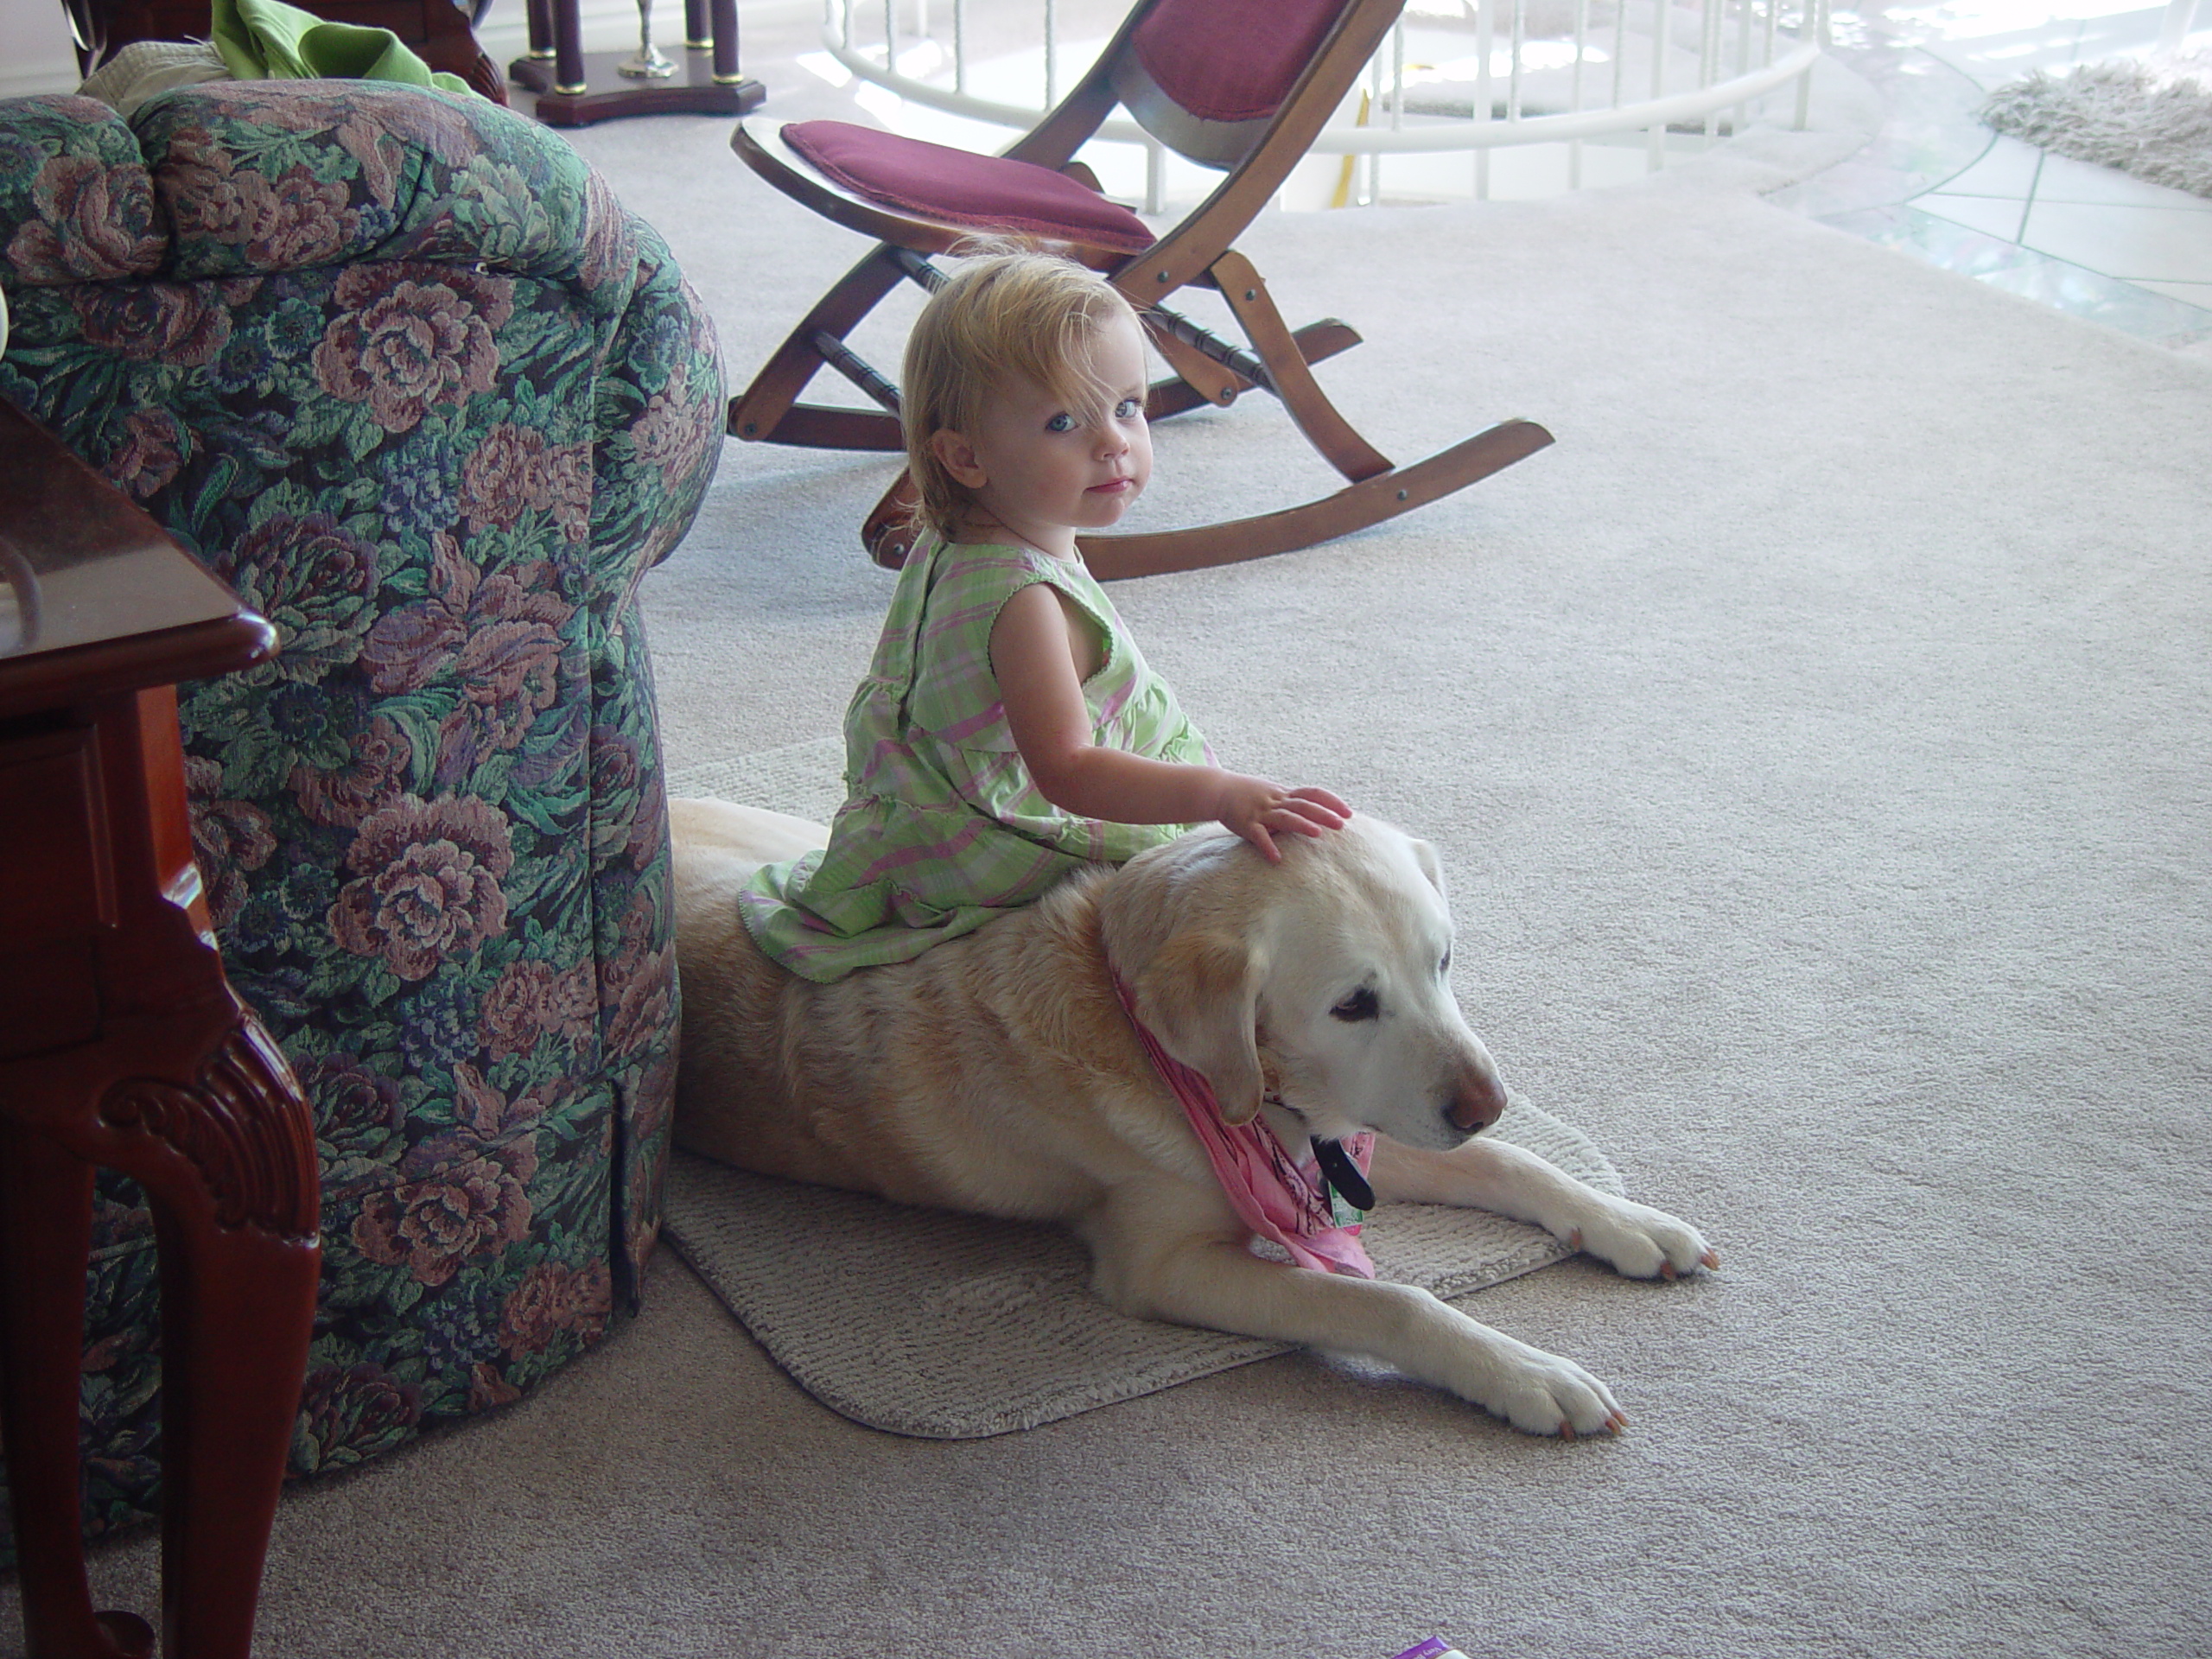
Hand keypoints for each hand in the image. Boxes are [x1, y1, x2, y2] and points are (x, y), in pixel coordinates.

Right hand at [1211, 776, 1351, 861]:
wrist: (1219, 790)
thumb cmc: (1250, 795)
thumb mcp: (1274, 793)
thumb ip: (1293, 803)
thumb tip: (1319, 815)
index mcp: (1284, 794)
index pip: (1313, 793)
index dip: (1331, 801)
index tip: (1349, 812)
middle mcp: (1275, 800)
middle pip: (1303, 805)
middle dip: (1323, 814)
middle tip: (1341, 824)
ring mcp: (1261, 812)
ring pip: (1284, 817)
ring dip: (1301, 825)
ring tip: (1317, 834)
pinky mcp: (1246, 824)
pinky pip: (1257, 836)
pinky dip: (1267, 846)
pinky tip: (1277, 858)